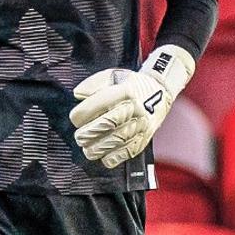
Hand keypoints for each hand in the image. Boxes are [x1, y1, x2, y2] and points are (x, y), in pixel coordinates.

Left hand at [69, 46, 195, 169]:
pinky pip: (129, 151)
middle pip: (108, 123)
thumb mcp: (112, 76)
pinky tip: (104, 157)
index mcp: (124, 90)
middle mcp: (135, 107)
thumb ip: (93, 84)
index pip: (99, 103)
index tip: (75, 119)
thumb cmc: (130, 85)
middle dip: (89, 133)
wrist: (160, 90)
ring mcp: (141, 123)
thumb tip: (78, 94)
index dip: (83, 114)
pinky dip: (115, 157)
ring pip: (117, 140)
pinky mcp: (145, 137)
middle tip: (79, 138)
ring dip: (99, 148)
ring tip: (88, 150)